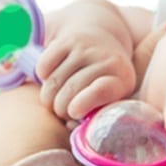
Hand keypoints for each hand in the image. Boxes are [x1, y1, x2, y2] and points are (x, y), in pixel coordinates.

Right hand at [36, 0, 137, 120]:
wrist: (102, 39)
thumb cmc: (103, 81)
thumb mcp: (109, 98)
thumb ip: (94, 114)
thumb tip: (70, 126)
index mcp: (122, 78)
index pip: (101, 90)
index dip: (84, 103)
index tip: (73, 112)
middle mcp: (106, 58)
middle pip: (71, 89)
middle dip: (60, 108)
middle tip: (62, 113)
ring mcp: (86, 47)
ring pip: (54, 81)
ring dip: (48, 97)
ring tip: (54, 100)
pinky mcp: (66, 40)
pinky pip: (44, 66)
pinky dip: (42, 77)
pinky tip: (51, 79)